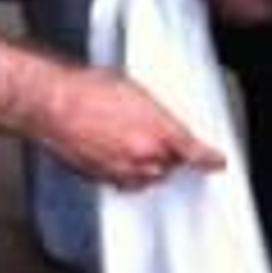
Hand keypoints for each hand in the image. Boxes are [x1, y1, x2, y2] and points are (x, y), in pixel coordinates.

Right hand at [42, 67, 223, 190]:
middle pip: (171, 166)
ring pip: (148, 177)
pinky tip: (113, 150)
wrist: (53, 105)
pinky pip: (124, 182)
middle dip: (169, 155)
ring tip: (129, 140)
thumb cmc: (88, 90)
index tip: (218, 162)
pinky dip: (126, 172)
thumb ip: (155, 113)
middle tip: (156, 137)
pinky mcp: (102, 179)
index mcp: (159, 130)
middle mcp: (144, 156)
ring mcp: (122, 171)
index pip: (194, 152)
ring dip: (148, 165)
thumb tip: (161, 119)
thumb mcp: (135, 91)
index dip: (209, 159)